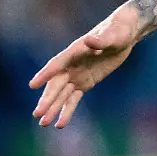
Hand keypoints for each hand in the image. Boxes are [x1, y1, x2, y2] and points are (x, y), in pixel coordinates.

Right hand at [29, 6, 139, 128]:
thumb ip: (101, 40)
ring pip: (62, 95)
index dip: (45, 74)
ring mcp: (77, 75)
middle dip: (47, 99)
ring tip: (44, 124)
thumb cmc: (118, 31)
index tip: (32, 85)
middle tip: (38, 114)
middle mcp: (71, 65)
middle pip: (56, 84)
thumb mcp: (113, 35)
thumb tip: (89, 40)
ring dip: (53, 108)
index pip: (57, 64)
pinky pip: (73, 99)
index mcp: (75, 51)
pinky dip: (67, 111)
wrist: (124, 35)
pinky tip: (60, 124)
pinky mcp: (85, 83)